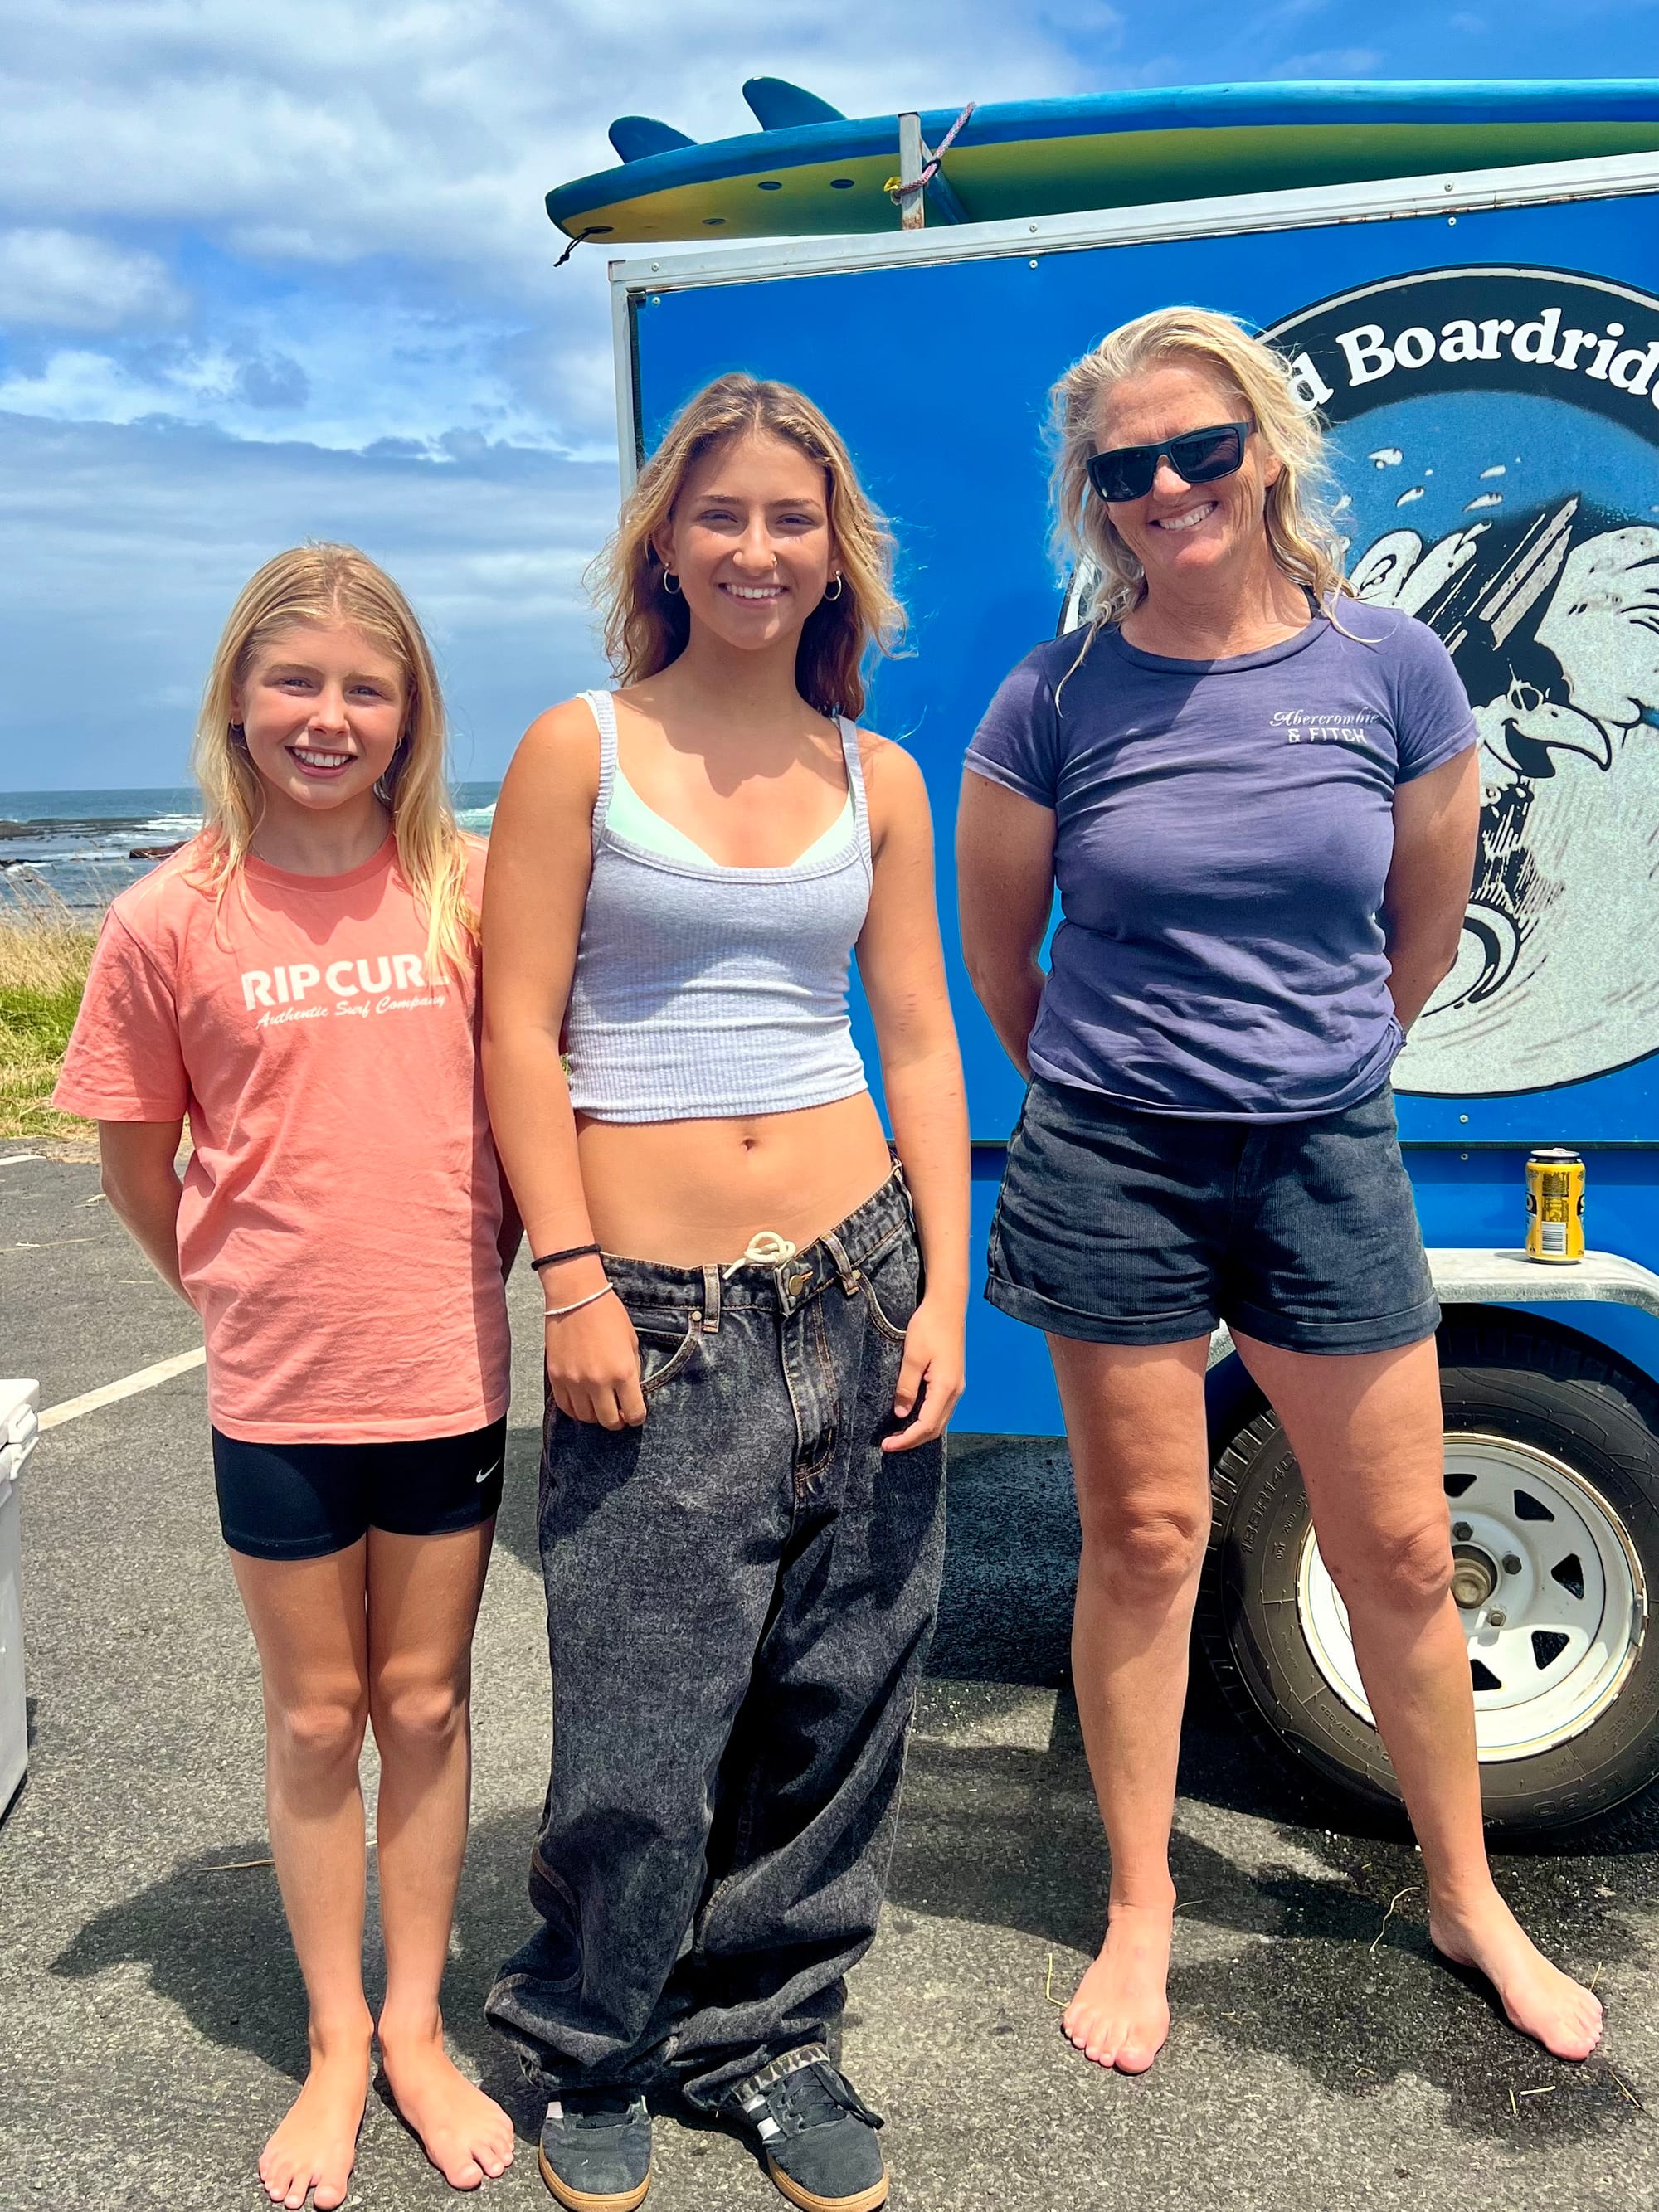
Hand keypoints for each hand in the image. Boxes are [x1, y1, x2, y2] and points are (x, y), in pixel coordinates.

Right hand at [546, 1289, 646, 1428]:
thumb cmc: (608, 1314)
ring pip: (586, 1417)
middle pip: (609, 1421)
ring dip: (595, 1416)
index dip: (637, 1417)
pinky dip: (576, 1409)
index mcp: (623, 1372)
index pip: (634, 1412)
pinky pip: (566, 1407)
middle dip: (617, 1421)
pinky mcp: (556, 1378)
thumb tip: (631, 1391)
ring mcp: (574, 1381)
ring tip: (599, 1406)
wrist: (576, 1296)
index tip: (636, 1414)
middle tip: (618, 1414)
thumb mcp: (631, 1341)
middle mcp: (598, 1382)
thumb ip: (632, 1369)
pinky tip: (582, 1402)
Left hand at [882, 1292, 965, 1452]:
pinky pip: (940, 1409)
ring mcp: (956, 1386)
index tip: (886, 1445)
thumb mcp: (912, 1356)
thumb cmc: (929, 1326)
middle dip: (912, 1441)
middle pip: (935, 1428)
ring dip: (919, 1432)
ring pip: (939, 1421)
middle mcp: (955, 1391)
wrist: (947, 1306)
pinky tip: (911, 1418)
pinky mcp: (952, 1380)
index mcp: (946, 1387)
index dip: (906, 1440)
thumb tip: (901, 1413)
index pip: (926, 1425)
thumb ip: (906, 1387)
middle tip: (888, 1445)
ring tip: (897, 1436)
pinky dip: (925, 1420)